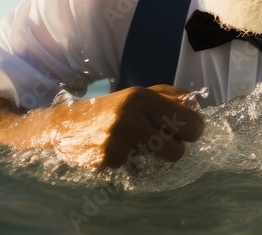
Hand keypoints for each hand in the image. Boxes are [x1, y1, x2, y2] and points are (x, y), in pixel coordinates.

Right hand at [0, 84, 204, 168]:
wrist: (64, 124)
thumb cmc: (110, 108)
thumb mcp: (138, 93)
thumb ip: (169, 95)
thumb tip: (198, 102)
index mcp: (143, 96)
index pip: (189, 119)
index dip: (194, 128)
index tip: (187, 130)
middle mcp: (133, 116)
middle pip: (180, 145)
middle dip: (179, 145)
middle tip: (168, 140)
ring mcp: (121, 140)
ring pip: (166, 158)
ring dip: (161, 156)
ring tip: (145, 146)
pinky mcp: (110, 160)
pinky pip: (141, 167)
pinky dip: (135, 162)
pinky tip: (121, 153)